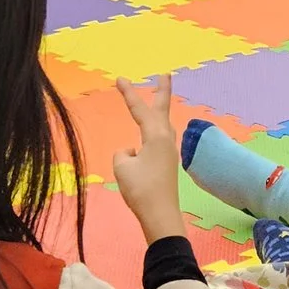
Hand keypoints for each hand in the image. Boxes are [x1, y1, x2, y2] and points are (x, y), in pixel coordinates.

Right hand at [109, 76, 186, 241]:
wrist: (160, 215)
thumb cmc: (141, 189)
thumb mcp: (122, 166)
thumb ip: (124, 153)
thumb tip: (133, 152)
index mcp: (156, 135)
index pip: (140, 109)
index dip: (129, 93)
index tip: (120, 78)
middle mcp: (166, 139)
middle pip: (163, 109)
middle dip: (163, 90)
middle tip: (166, 74)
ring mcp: (168, 152)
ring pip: (162, 124)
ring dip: (159, 110)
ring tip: (157, 98)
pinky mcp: (166, 164)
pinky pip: (156, 141)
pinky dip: (150, 134)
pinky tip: (139, 148)